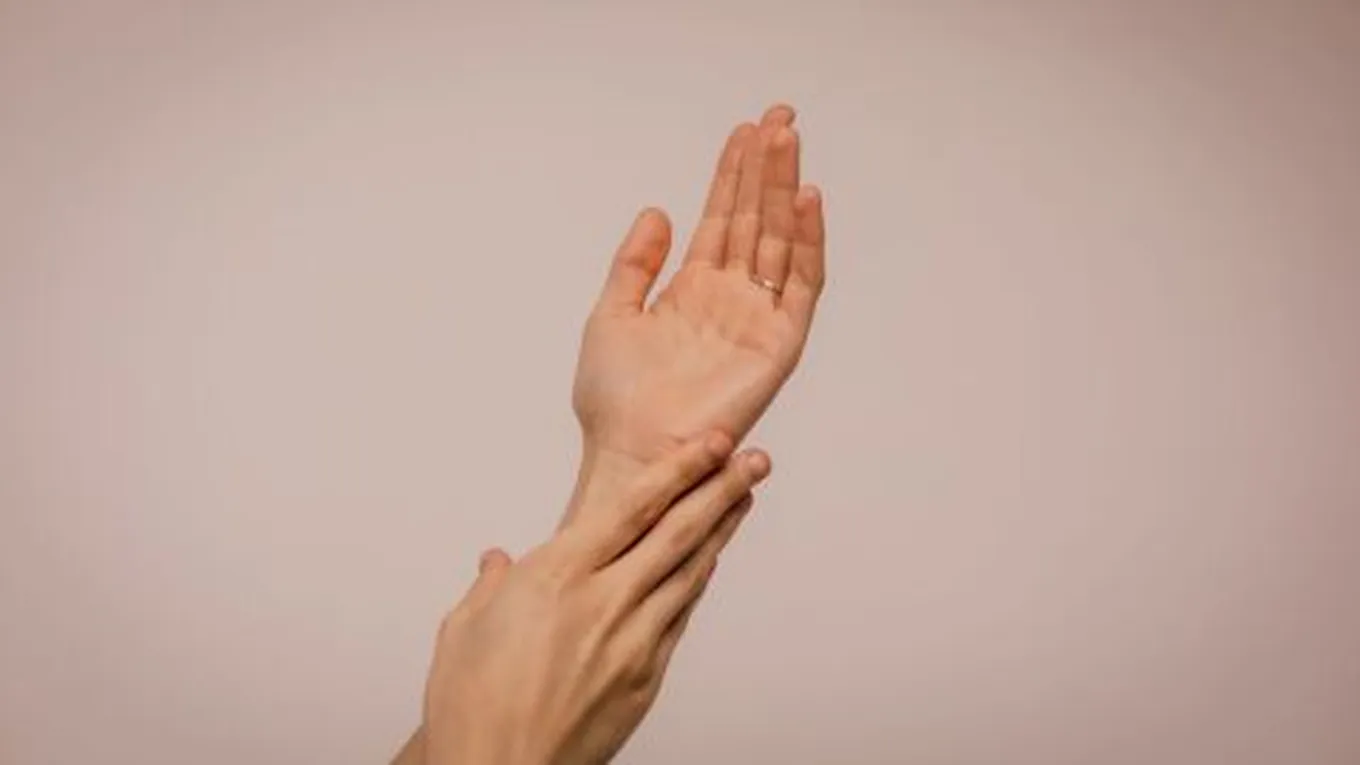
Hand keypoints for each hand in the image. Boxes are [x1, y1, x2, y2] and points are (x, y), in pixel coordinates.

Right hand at [422, 433, 770, 764]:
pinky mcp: (644, 679)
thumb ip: (491, 587)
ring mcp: (632, 642)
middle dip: (720, 488)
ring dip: (721, 529)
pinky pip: (679, 617)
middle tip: (752, 459)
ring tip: (744, 497)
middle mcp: (604, 602)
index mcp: (559, 577)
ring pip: (689, 572)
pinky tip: (709, 564)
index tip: (712, 443)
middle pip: (678, 532)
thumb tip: (498, 565)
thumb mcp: (465, 628)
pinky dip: (697, 584)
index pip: (635, 508)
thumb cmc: (472, 706)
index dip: (680, 470)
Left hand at [568, 105, 825, 517]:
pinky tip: (807, 201)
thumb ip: (635, 263)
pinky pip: (800, 287)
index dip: (732, 175)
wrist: (630, 452)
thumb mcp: (610, 315)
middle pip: (755, 220)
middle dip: (767, 168)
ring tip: (789, 140)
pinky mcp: (778, 346)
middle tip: (780, 117)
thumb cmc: (614, 401)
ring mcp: (757, 320)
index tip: (745, 130)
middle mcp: (730, 299)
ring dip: (786, 190)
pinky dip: (808, 243)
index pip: (720, 219)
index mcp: (692, 291)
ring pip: (778, 241)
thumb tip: (657, 210)